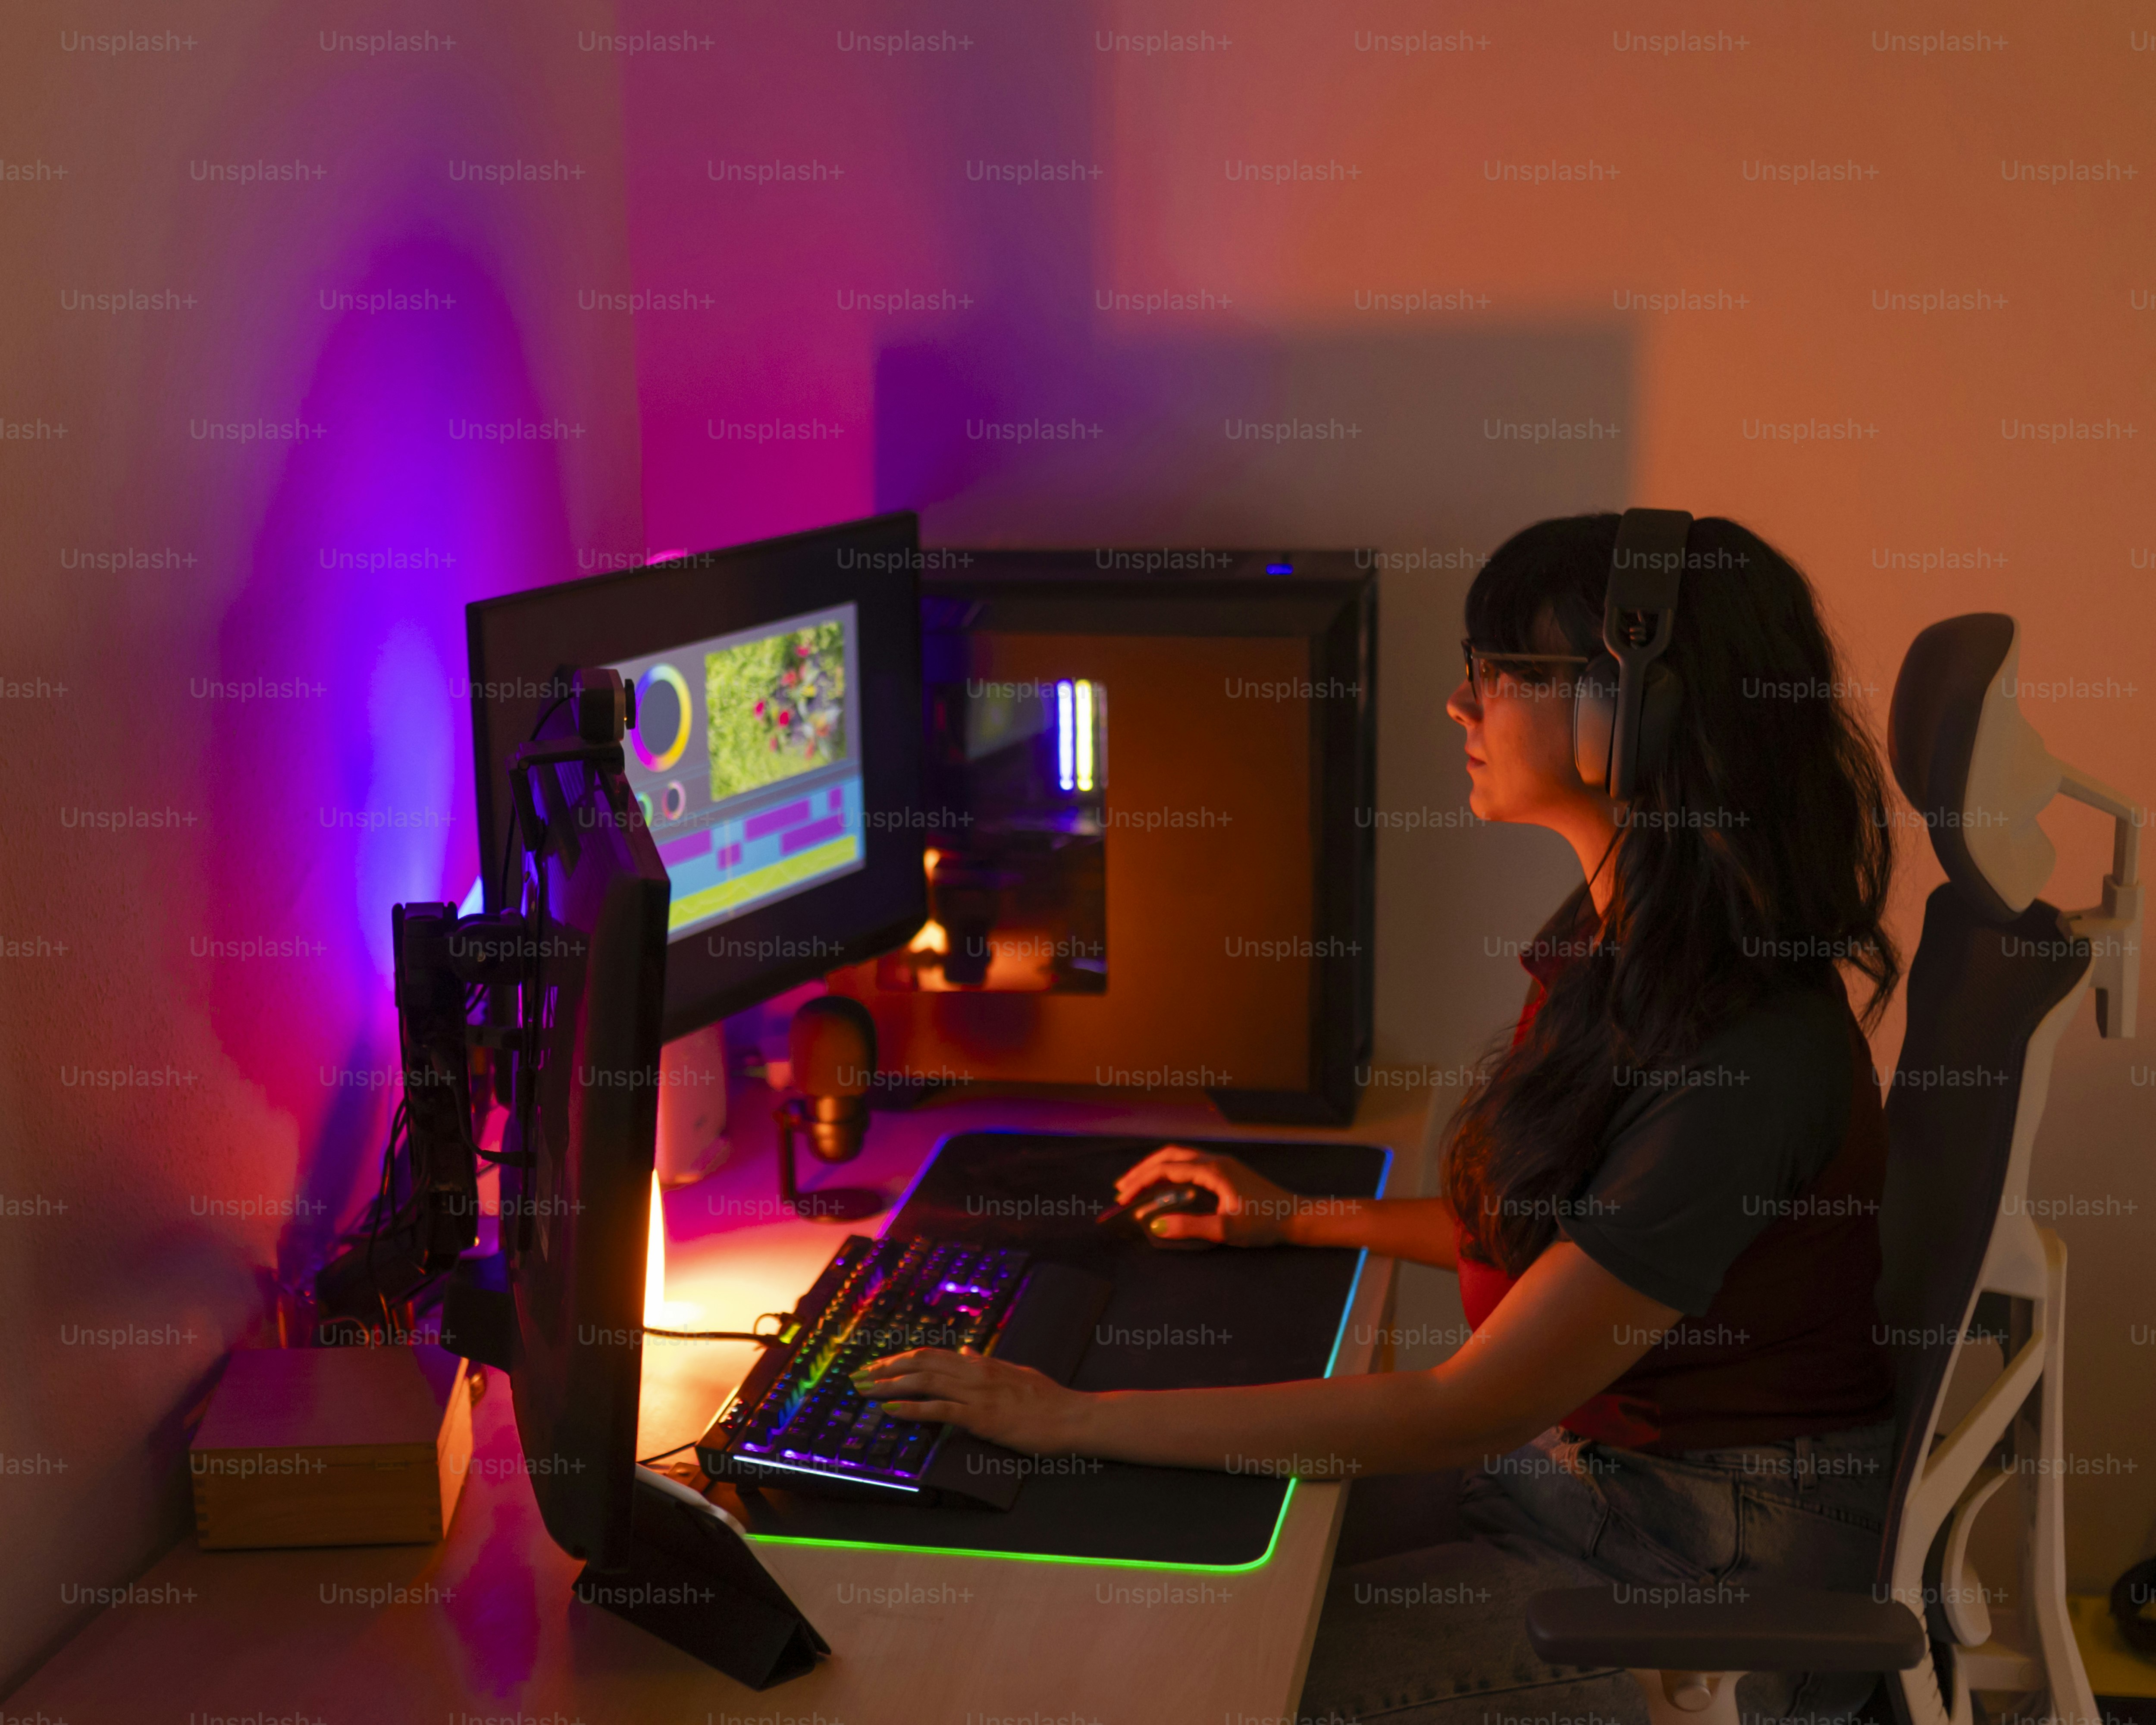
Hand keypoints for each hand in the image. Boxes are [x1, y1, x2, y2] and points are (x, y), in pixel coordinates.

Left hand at [851, 1348, 1091, 1454]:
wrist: (1071, 1417)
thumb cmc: (1047, 1399)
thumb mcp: (1016, 1373)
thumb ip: (988, 1363)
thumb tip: (967, 1352)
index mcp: (983, 1364)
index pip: (934, 1355)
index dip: (903, 1358)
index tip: (880, 1364)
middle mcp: (976, 1373)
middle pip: (922, 1364)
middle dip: (887, 1369)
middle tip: (859, 1376)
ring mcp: (978, 1395)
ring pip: (926, 1382)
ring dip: (890, 1385)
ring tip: (865, 1390)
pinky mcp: (982, 1417)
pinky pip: (940, 1410)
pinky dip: (912, 1409)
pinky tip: (891, 1409)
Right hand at [1112, 1145, 1301, 1246]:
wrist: (1296, 1217)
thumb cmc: (1265, 1222)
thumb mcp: (1226, 1229)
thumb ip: (1190, 1227)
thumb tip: (1156, 1225)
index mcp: (1213, 1169)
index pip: (1166, 1170)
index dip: (1141, 1182)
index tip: (1123, 1198)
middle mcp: (1215, 1161)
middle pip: (1169, 1156)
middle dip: (1143, 1170)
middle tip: (1122, 1188)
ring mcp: (1222, 1164)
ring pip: (1180, 1157)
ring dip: (1156, 1168)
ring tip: (1138, 1185)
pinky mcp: (1226, 1172)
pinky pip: (1190, 1164)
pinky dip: (1171, 1171)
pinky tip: (1166, 1186)